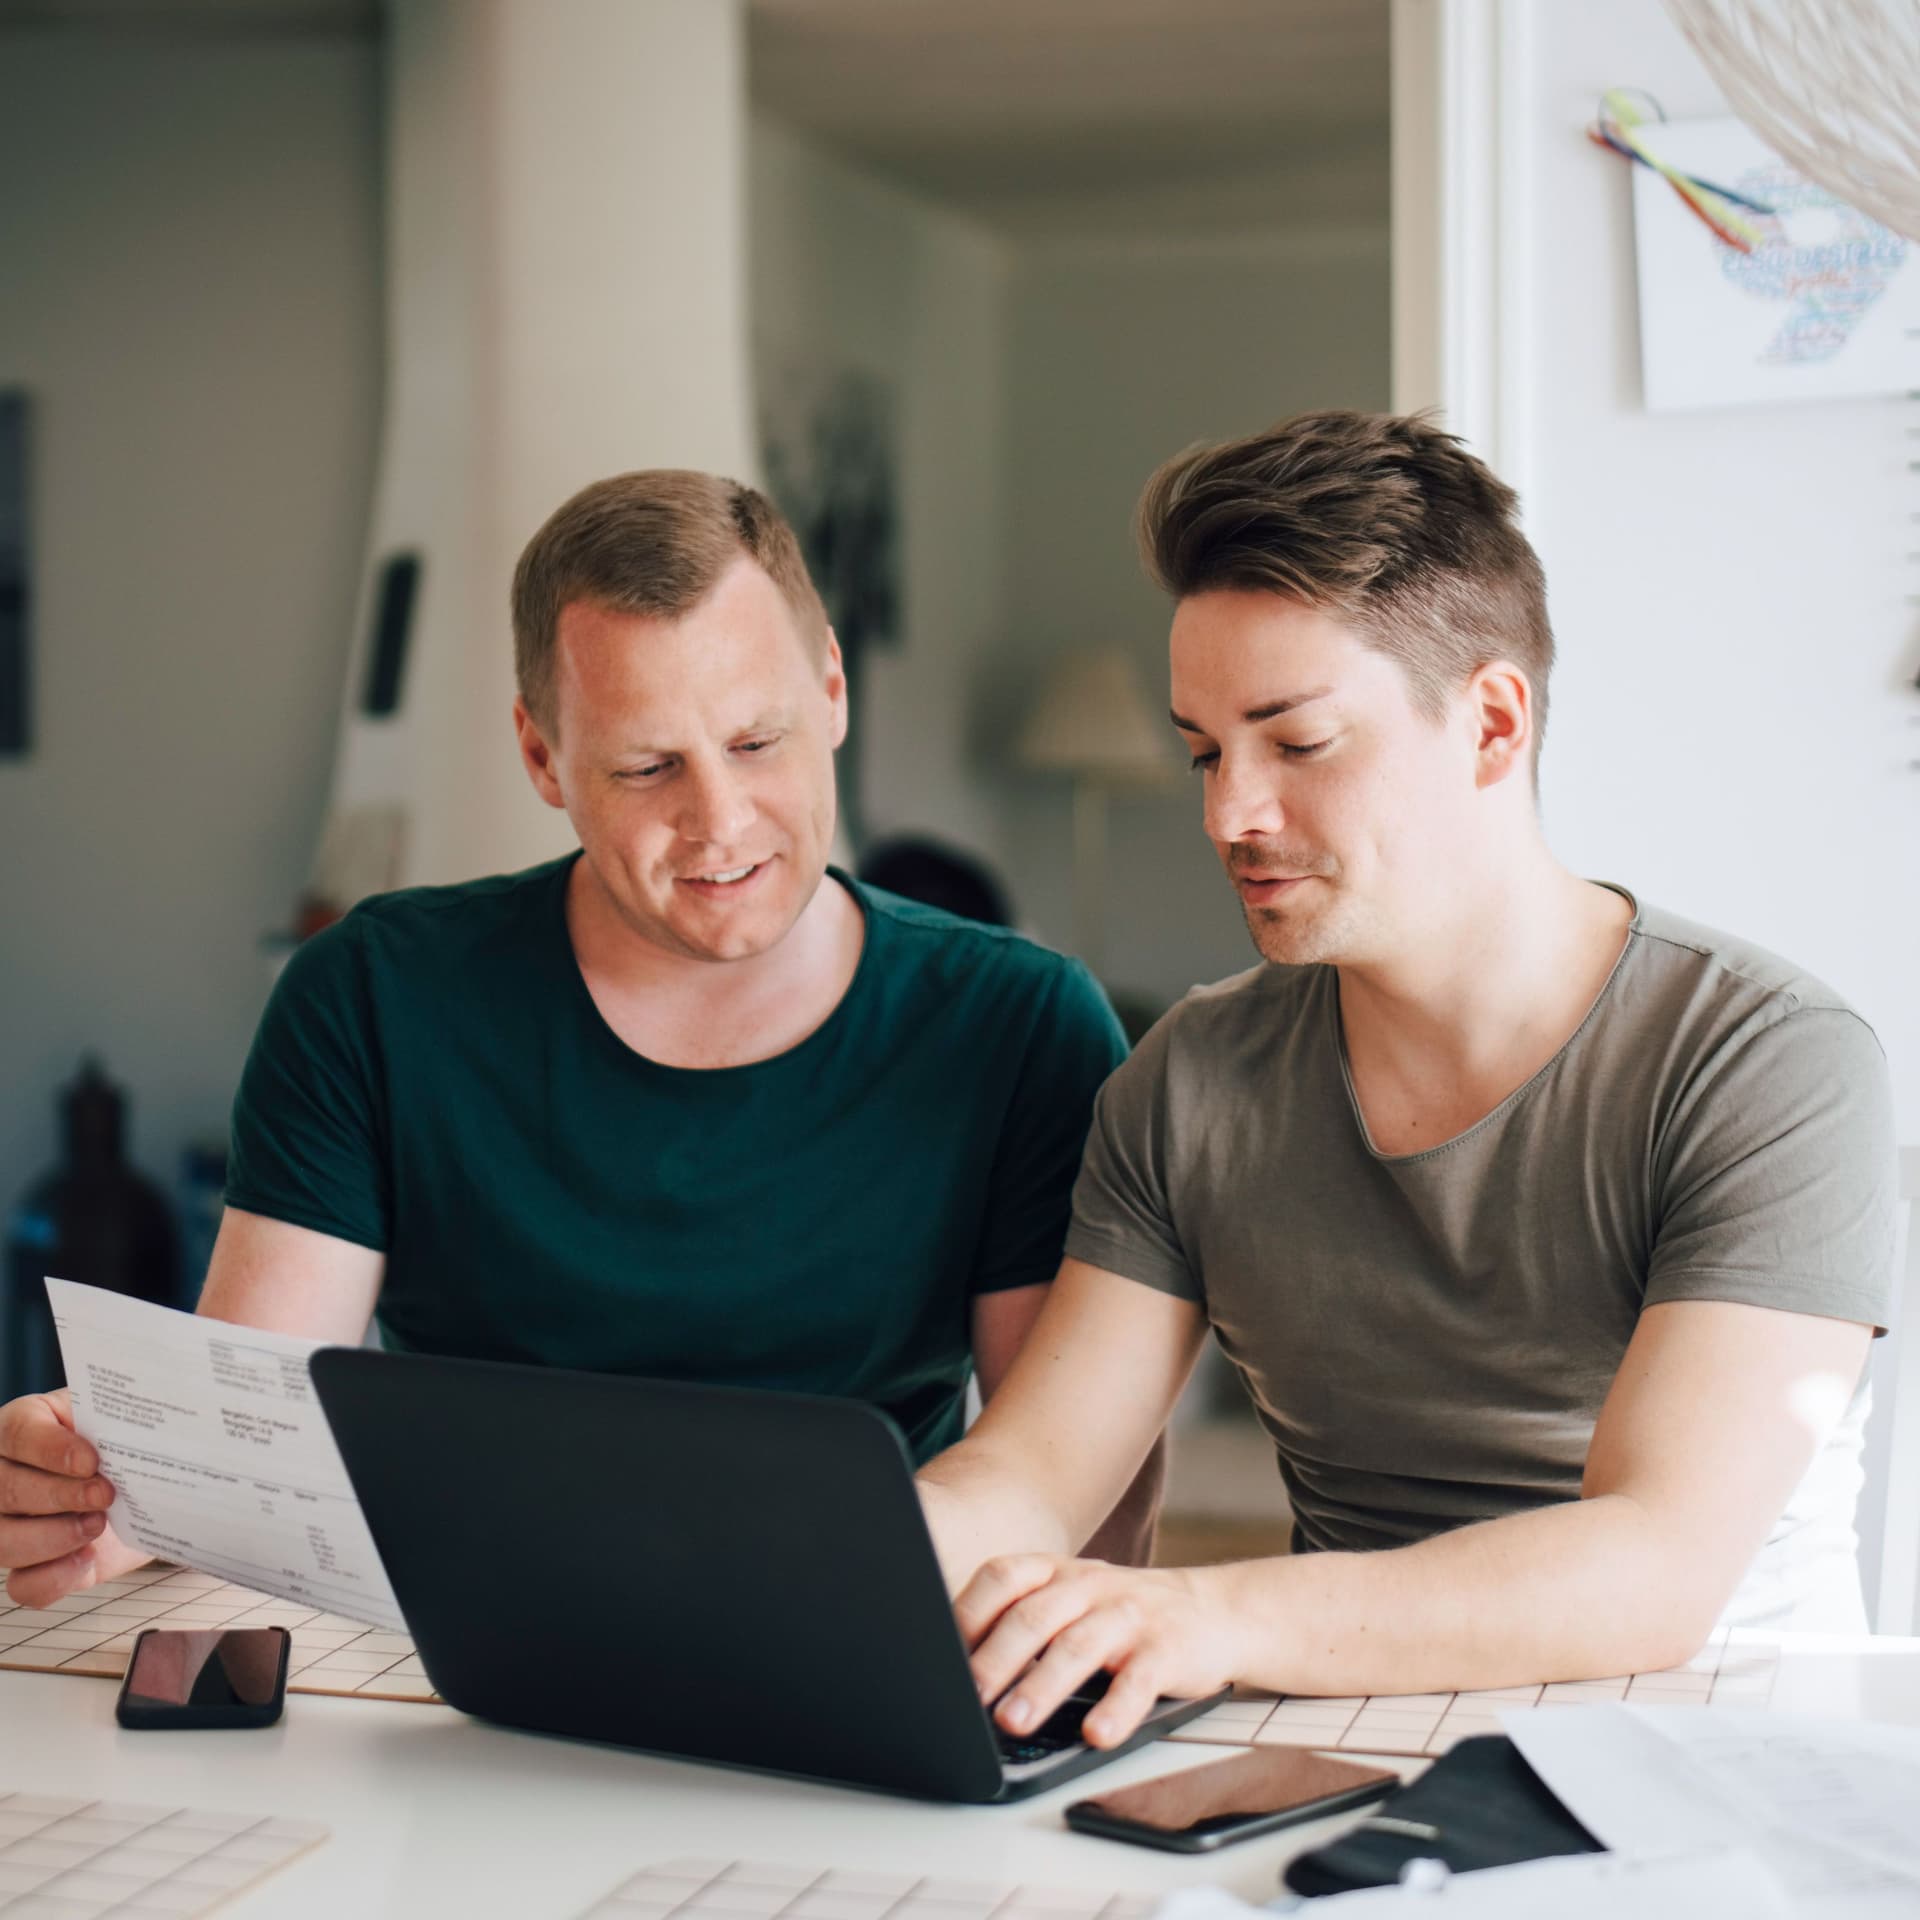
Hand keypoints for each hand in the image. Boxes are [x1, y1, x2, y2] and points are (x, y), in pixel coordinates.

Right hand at [0, 1391, 132, 1606]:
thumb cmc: (122, 1443)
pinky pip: (24, 1584)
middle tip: (105, 1495)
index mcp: (23, 1426)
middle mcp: (4, 1477)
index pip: (20, 1435)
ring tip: (99, 1524)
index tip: (92, 1462)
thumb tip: (136, 1419)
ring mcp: (10, 1526)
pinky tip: (87, 1558)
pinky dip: (56, 1576)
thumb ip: (117, 1416)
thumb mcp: (119, 1419)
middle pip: (7, 1490)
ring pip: (5, 1540)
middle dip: (60, 1495)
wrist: (145, 1487)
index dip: (52, 1450)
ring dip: (55, 1537)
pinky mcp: (32, 1568)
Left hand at [955, 1554, 1246, 1747]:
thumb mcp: (1071, 1603)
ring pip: (1078, 1647)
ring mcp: (1128, 1616)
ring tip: (1013, 1722)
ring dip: (1041, 1686)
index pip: (1002, 1579)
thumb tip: (954, 1670)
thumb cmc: (1121, 1615)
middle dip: (996, 1658)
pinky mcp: (1167, 1650)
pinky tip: (1096, 1733)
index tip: (941, 1656)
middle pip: (1033, 1616)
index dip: (969, 1613)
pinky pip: (1138, 1680)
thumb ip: (1022, 1623)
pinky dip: (1116, 1708)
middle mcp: (1088, 1586)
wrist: (1212, 1610)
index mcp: (1056, 1573)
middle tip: (968, 1697)